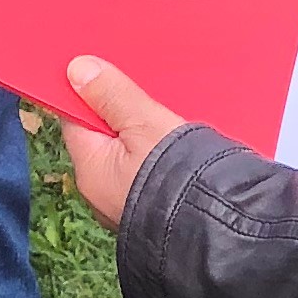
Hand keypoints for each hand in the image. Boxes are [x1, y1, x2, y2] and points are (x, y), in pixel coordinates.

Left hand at [56, 58, 192, 233]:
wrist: (221, 228)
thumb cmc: (180, 176)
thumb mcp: (145, 124)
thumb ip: (112, 95)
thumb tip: (76, 69)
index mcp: (90, 170)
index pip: (75, 120)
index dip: (88, 94)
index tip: (104, 73)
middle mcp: (101, 193)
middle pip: (103, 139)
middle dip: (121, 115)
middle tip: (144, 93)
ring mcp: (126, 205)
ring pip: (128, 157)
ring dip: (144, 137)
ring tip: (167, 118)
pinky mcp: (153, 212)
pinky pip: (148, 174)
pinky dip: (159, 158)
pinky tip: (179, 146)